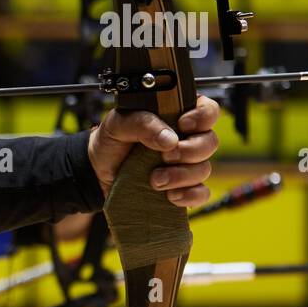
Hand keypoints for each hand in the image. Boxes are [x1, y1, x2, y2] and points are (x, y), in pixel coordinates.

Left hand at [87, 95, 219, 208]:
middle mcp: (186, 139)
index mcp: (176, 115)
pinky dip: (189, 195)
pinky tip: (170, 196)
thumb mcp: (118, 124)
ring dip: (182, 176)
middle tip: (165, 157)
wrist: (97, 171)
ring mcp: (186, 165)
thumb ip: (142, 123)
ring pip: (205, 169)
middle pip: (210, 142)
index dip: (202, 117)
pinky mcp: (182, 187)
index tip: (182, 125)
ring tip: (155, 180)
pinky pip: (200, 193)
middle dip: (190, 151)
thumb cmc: (111, 141)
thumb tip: (169, 139)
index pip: (207, 110)